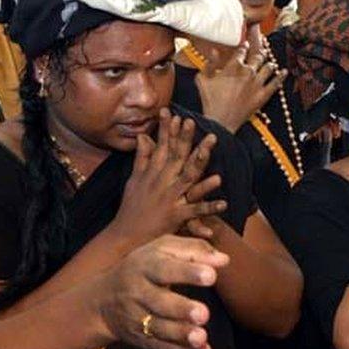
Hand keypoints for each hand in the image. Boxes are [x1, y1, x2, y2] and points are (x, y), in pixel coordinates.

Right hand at [100, 235, 229, 348]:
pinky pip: (162, 347)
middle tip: (203, 314)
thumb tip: (223, 260)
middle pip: (159, 302)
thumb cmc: (143, 268)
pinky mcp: (141, 339)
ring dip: (181, 334)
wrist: (102, 300)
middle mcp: (138, 293)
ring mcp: (137, 318)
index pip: (166, 268)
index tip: (211, 276)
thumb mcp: (161, 250)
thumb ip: (193, 250)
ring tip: (201, 336)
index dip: (188, 272)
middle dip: (181, 309)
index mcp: (145, 266)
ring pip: (159, 328)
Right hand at [111, 109, 226, 243]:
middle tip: (194, 123)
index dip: (167, 130)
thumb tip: (142, 137)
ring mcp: (169, 199)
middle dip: (185, 139)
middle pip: (176, 157)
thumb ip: (141, 157)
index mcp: (153, 173)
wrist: (125, 234)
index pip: (161, 147)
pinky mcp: (175, 216)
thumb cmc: (131, 206)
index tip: (174, 114)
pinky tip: (223, 203)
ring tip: (211, 153)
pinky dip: (209, 207)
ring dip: (200, 164)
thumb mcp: (134, 179)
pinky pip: (195, 211)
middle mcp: (161, 182)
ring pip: (188, 179)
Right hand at [196, 42, 286, 132]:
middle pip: (257, 57)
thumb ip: (209, 64)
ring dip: (269, 63)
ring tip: (270, 62)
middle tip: (261, 52)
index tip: (246, 44)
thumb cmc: (210, 101)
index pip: (242, 51)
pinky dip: (281, 76)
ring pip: (268, 68)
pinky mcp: (263, 95)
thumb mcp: (203, 80)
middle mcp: (248, 72)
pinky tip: (285, 72)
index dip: (244, 46)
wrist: (220, 121)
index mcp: (234, 66)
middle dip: (259, 53)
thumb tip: (214, 51)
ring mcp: (257, 83)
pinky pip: (276, 83)